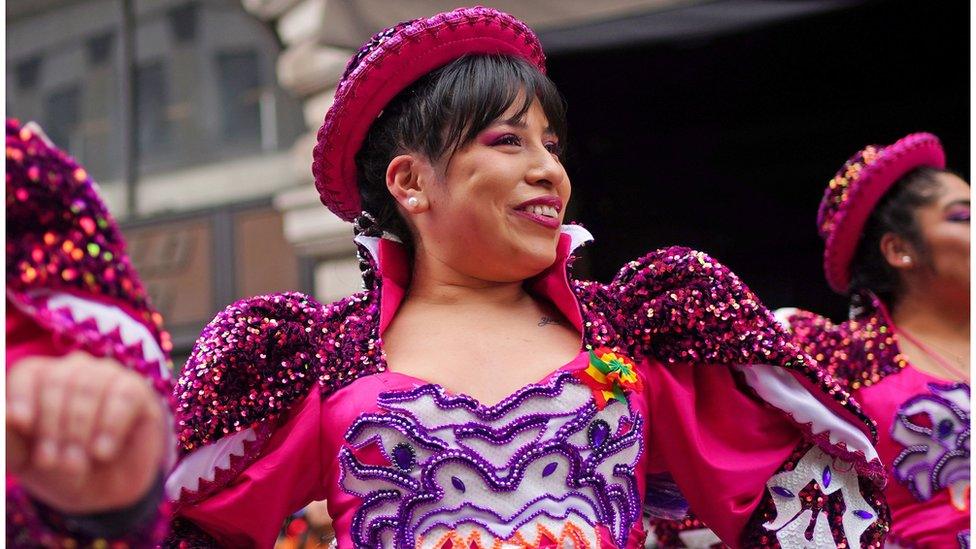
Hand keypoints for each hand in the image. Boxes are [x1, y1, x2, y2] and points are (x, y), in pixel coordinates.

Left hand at [6, 352, 167, 513]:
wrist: (104, 493)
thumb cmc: (59, 469)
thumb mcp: (24, 459)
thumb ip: (7, 436)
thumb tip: (5, 414)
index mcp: (41, 380)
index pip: (29, 373)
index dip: (23, 396)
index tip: (23, 424)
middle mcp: (75, 370)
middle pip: (58, 381)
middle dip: (53, 426)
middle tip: (54, 462)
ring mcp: (108, 376)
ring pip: (90, 386)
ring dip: (80, 430)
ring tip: (78, 463)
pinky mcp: (137, 390)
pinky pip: (123, 395)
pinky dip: (111, 426)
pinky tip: (103, 452)